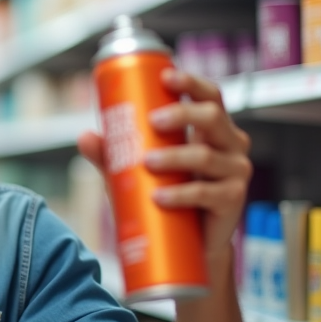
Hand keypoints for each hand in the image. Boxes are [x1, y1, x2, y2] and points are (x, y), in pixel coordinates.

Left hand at [77, 69, 251, 262]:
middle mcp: (229, 144)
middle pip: (211, 117)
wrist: (188, 245)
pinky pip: (207, 193)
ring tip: (147, 162)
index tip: (165, 76)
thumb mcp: (135, 172)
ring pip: (205, 156)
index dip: (191, 82)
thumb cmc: (166, 196)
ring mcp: (235, 172)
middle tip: (152, 121)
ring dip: (174, 157)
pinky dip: (181, 194)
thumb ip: (112, 154)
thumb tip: (85, 137)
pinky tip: (160, 197)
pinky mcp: (232, 200)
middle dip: (181, 114)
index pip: (209, 96)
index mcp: (211, 128)